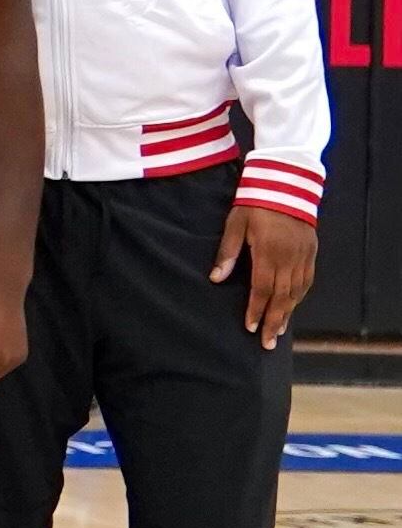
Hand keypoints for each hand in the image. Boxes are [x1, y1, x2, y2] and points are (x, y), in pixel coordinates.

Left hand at [218, 204, 317, 346]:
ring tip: (278, 331)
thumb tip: (216, 279)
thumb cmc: (255, 203)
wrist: (287, 184)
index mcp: (269, 253)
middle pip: (282, 297)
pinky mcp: (311, 252)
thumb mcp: (235, 224)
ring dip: (287, 313)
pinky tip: (292, 307)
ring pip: (297, 292)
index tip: (250, 328)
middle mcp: (290, 258)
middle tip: (267, 343)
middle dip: (273, 321)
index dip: (256, 310)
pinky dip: (299, 297)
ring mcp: (303, 256)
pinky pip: (307, 281)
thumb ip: (227, 252)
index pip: (263, 289)